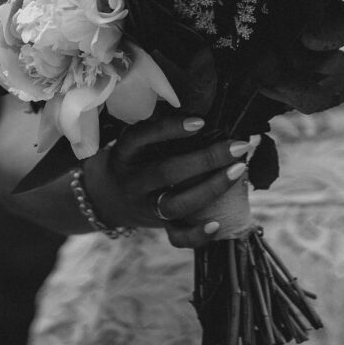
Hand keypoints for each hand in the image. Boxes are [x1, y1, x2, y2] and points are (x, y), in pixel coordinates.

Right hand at [82, 114, 252, 248]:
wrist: (103, 198)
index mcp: (125, 153)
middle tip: (239, 145)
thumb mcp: (134, 140)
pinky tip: (216, 223)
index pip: (143, 138)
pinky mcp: (156, 227)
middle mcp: (133, 181)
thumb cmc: (131, 158)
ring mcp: (144, 207)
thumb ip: (158, 129)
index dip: (170, 129)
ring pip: (175, 204)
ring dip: (210, 188)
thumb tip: (202, 107)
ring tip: (239, 170)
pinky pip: (175, 237)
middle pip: (167, 172)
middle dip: (206, 158)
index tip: (201, 121)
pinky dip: (195, 235)